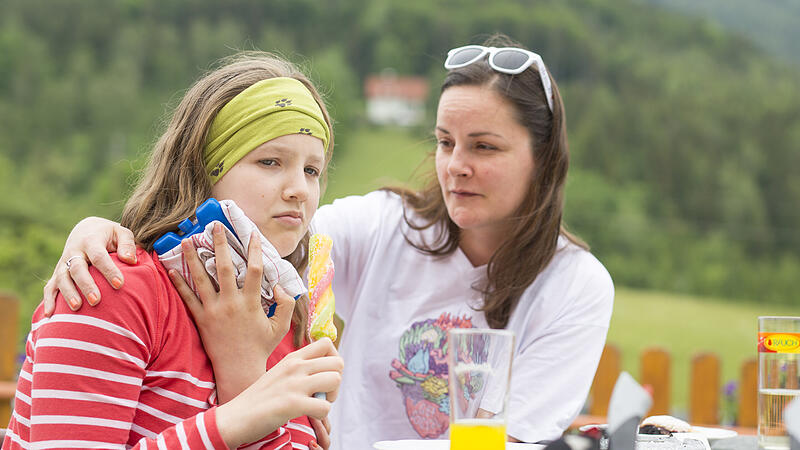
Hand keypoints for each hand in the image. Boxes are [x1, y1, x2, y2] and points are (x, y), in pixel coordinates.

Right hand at [42, 217, 135, 315]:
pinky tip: (50, 315)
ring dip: (68, 293)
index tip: (119, 284)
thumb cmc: (109, 235)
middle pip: (77, 269)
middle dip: (86, 285)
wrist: (86, 230)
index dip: (108, 270)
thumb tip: (130, 260)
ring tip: (77, 307)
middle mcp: (74, 252)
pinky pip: (50, 286)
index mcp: (91, 241)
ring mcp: (64, 263)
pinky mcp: (58, 272)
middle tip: (96, 300)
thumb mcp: (121, 233)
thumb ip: (127, 245)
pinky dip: (49, 300)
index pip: (99, 256)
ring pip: (62, 278)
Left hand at [169, 223, 293, 402]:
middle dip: (219, 244)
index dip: (254, 250)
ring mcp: (213, 310)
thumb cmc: (261, 347)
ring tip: (186, 241)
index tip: (252, 234)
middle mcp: (231, 303)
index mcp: (251, 303)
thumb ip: (286, 305)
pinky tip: (171, 270)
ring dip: (192, 259)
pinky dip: (179, 284)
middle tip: (214, 226)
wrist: (239, 369)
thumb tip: (280, 286)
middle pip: (223, 267)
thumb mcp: (280, 327)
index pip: (254, 270)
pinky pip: (187, 299)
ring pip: (201, 279)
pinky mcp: (201, 319)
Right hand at [215, 338, 342, 447]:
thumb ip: (299, 369)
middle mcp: (295, 366)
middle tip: (323, 394)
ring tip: (316, 403)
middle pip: (338, 363)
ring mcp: (294, 384)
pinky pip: (325, 406)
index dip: (333, 360)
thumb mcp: (279, 373)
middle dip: (336, 381)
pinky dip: (321, 415)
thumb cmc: (258, 398)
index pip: (327, 343)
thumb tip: (323, 372)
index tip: (324, 375)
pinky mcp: (293, 403)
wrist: (235, 417)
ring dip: (331, 397)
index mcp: (292, 358)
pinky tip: (308, 415)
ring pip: (336, 380)